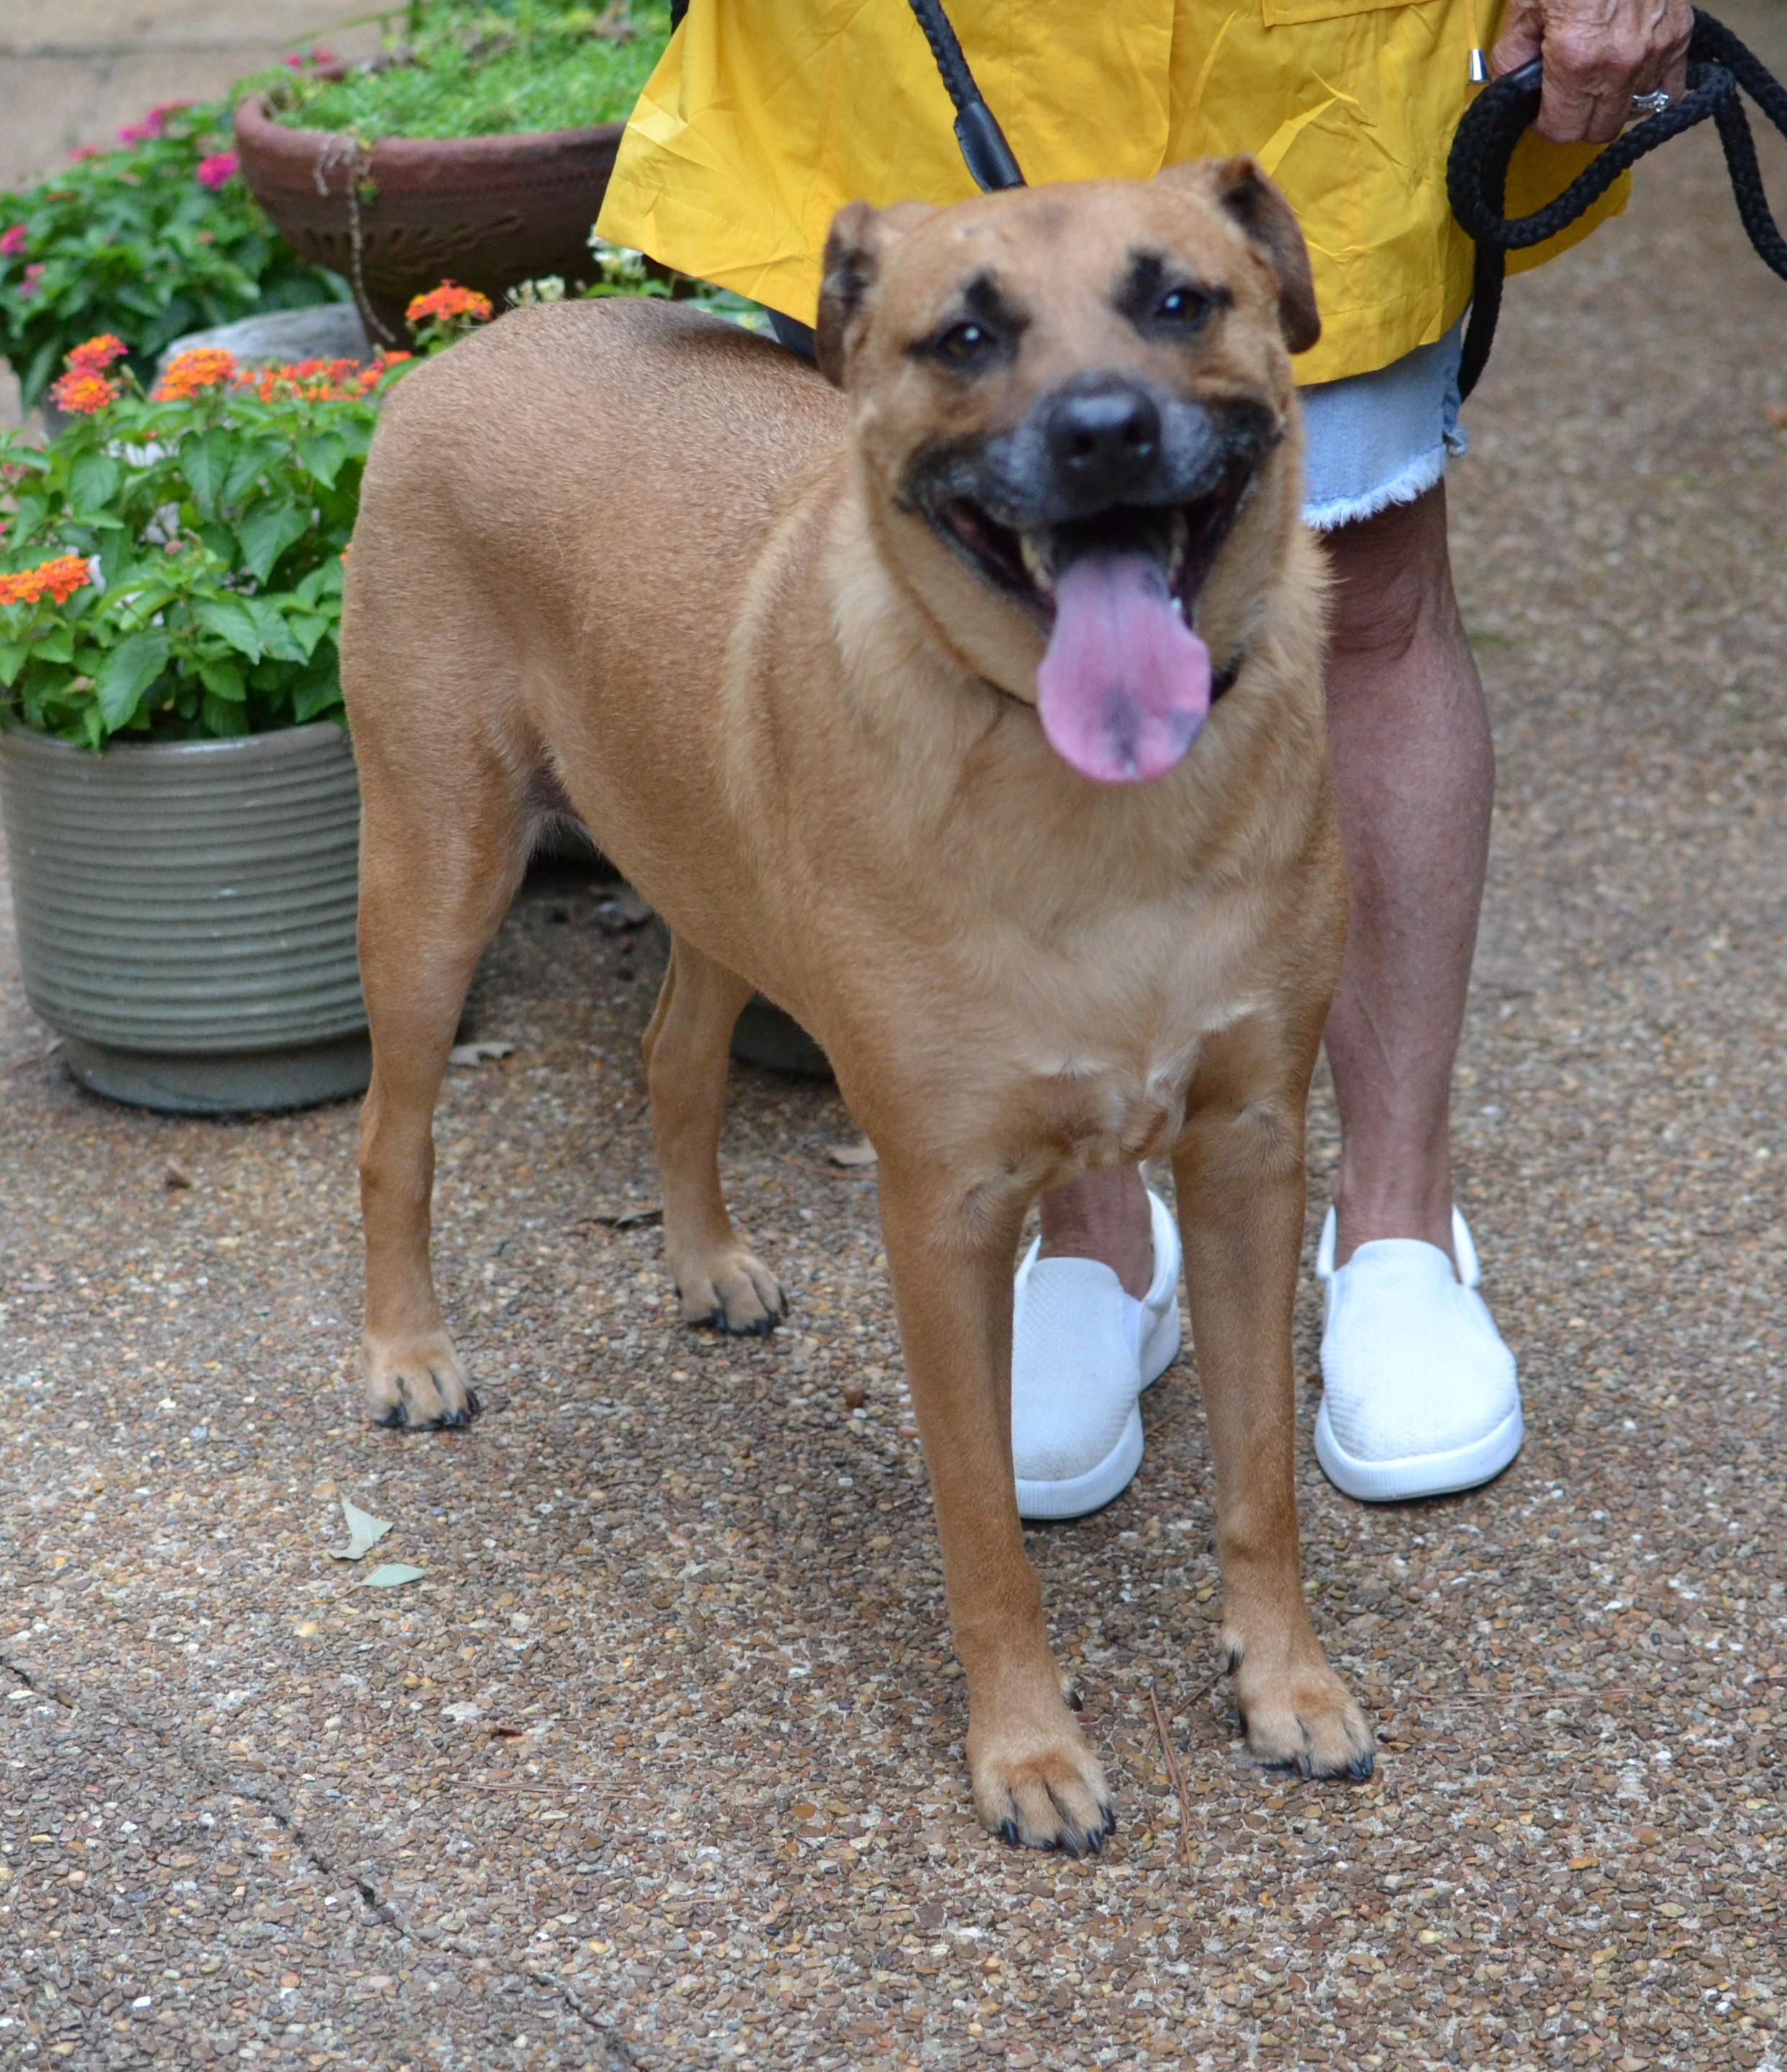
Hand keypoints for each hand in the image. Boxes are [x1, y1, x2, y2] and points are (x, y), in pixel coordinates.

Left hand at [1491, 0, 1692, 143]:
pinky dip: (1650, 87)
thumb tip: (1510, 88)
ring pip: (1636, 110)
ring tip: (1597, 79)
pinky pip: (1671, 87)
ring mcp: (1657, 50)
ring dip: (1614, 103)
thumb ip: (1512, 55)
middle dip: (1579, 120)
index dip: (1546, 124)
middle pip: (1601, 129)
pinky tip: (1630, 74)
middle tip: (1566, 96)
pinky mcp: (1680, 33)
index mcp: (1579, 61)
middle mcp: (1623, 64)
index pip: (1563, 131)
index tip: (1540, 110)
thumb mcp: (1524, 4)